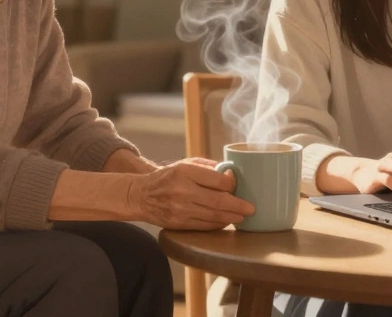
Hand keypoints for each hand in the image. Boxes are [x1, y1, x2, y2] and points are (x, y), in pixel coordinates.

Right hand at [126, 158, 254, 229]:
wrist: (141, 195)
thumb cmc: (168, 177)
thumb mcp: (185, 164)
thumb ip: (208, 167)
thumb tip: (231, 172)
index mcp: (185, 172)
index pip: (217, 180)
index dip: (232, 184)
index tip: (238, 185)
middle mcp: (183, 191)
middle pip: (219, 201)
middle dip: (238, 206)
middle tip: (251, 208)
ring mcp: (181, 209)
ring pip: (214, 216)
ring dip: (231, 217)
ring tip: (242, 216)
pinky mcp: (179, 224)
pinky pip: (205, 226)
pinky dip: (218, 224)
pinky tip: (226, 221)